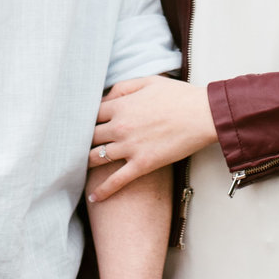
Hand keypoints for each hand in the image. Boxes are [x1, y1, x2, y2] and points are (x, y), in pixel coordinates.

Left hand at [88, 77, 215, 202]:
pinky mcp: (142, 164)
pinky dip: (102, 190)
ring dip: (85, 163)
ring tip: (78, 170)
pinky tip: (93, 198)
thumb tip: (106, 97)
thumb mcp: (149, 81)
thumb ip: (123, 88)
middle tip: (75, 148)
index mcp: (120, 106)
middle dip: (81, 141)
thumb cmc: (180, 96)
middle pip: (89, 136)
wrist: (203, 114)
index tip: (82, 125)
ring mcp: (129, 147)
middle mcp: (120, 127)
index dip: (84, 120)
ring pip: (96, 158)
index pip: (90, 114)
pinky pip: (116, 180)